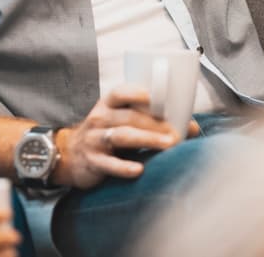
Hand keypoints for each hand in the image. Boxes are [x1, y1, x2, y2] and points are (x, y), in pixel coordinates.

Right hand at [52, 85, 195, 188]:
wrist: (69, 155)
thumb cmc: (106, 134)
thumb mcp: (121, 121)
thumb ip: (152, 120)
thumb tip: (193, 128)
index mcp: (107, 104)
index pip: (120, 93)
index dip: (137, 93)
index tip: (155, 97)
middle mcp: (100, 119)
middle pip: (129, 117)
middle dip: (155, 123)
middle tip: (177, 132)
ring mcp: (95, 140)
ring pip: (121, 136)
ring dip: (146, 139)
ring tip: (167, 144)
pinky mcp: (93, 161)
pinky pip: (109, 164)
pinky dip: (124, 167)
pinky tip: (139, 170)